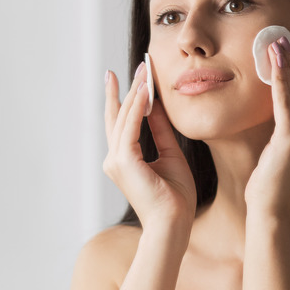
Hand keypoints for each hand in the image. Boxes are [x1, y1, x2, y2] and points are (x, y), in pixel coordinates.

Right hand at [103, 63, 196, 235]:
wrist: (174, 223)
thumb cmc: (175, 197)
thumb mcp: (170, 155)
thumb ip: (161, 132)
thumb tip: (157, 107)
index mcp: (124, 160)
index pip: (122, 122)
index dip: (125, 97)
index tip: (129, 76)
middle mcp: (114, 159)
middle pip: (118, 115)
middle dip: (128, 88)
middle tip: (140, 65)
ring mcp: (116, 161)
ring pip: (123, 118)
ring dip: (135, 92)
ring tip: (144, 71)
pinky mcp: (123, 162)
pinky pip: (130, 128)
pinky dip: (137, 108)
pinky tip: (145, 92)